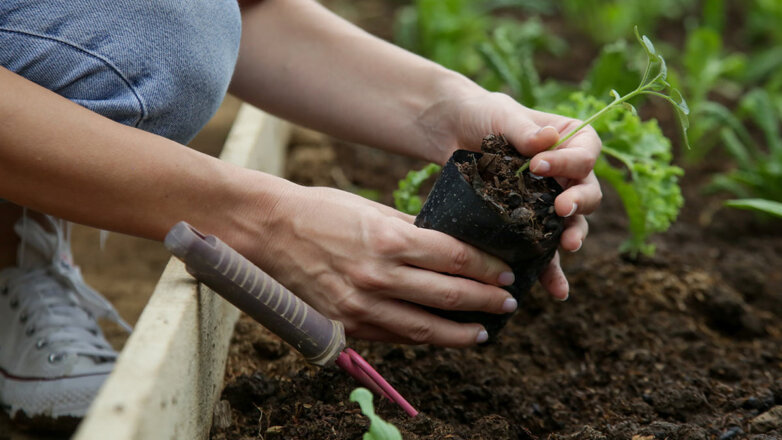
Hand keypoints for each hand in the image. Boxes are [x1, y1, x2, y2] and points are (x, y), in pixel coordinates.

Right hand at [233, 181, 518, 346]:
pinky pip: (393, 337)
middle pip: (448, 294)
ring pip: (425, 328)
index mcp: (389, 239)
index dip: (487, 268)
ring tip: (484, 331)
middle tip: (508, 302)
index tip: (506, 272)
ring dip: (461, 332)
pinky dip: (422, 340)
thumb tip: (449, 246)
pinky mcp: (344, 324)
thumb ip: (411, 230)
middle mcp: (379, 275)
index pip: (455, 257)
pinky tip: (439, 337)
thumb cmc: (321, 211)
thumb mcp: (371, 209)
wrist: (269, 230)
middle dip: (486, 301)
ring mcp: (360, 305)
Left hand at [418, 91, 602, 300]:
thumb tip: (547, 139)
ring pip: (572, 224)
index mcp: (570, 139)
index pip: (586, 153)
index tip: (539, 165)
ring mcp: (550, 200)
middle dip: (579, 203)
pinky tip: (556, 291)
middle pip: (588, 192)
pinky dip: (552, 270)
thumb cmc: (482, 115)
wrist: (452, 133)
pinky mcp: (529, 223)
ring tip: (567, 246)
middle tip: (561, 209)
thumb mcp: (501, 115)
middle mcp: (567, 172)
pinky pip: (546, 250)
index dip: (570, 162)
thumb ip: (523, 129)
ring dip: (573, 236)